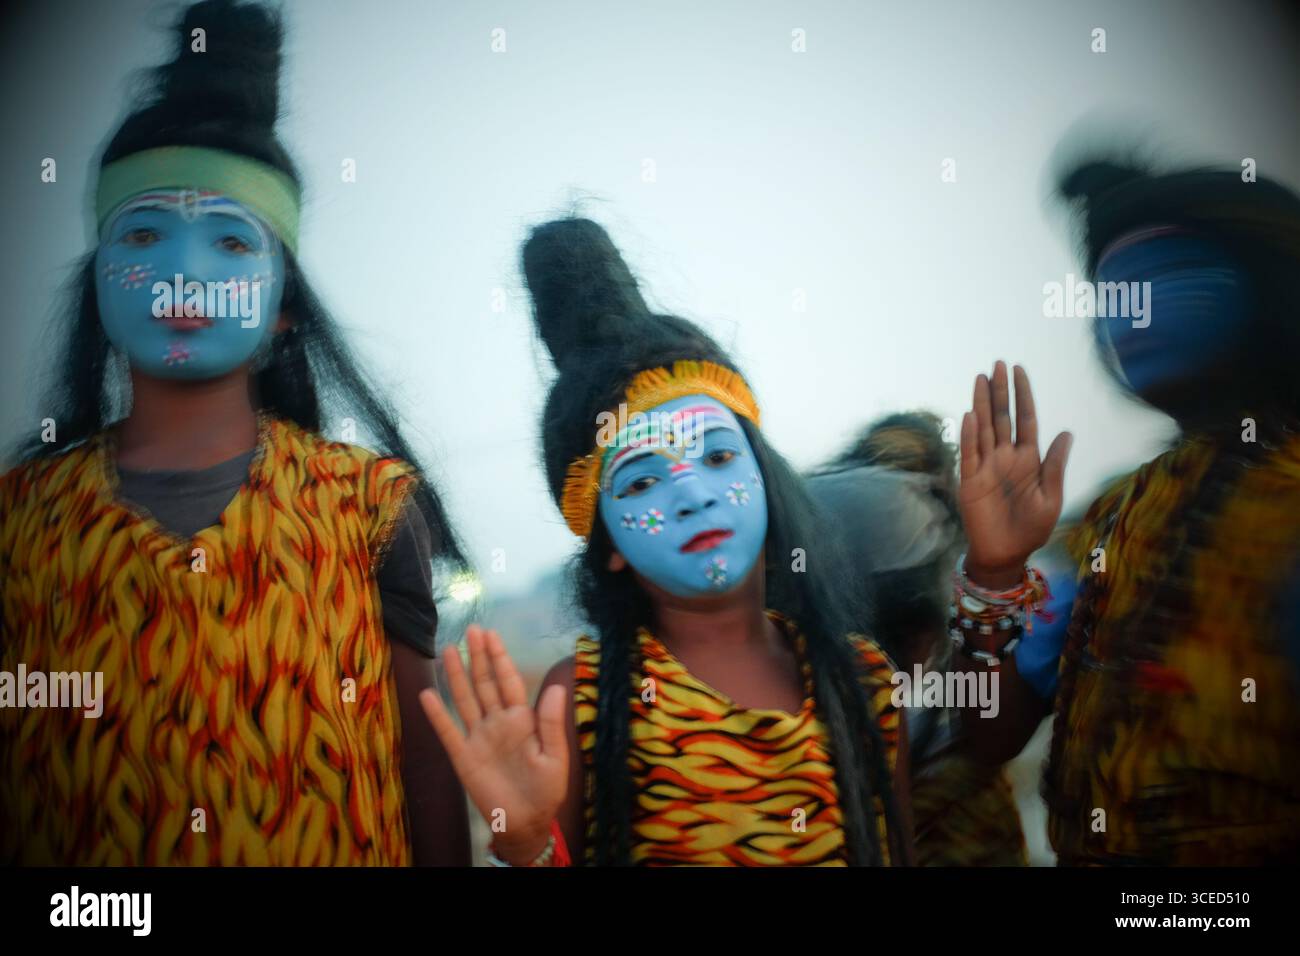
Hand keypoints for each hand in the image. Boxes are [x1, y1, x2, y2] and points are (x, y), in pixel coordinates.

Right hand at [419, 625, 568, 864]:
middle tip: (471, 630)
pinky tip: (427, 694)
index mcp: (522, 720)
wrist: (525, 823)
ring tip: (448, 649)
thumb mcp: (555, 758)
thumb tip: (557, 687)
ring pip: (466, 700)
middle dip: (479, 657)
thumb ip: (553, 723)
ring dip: (457, 676)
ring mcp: (479, 738)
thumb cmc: (546, 790)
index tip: (491, 634)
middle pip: (485, 684)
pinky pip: (448, 732)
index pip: (509, 682)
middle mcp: (498, 723)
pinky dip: (437, 714)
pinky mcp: (463, 757)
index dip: (500, 658)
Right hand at [958, 361, 1071, 587]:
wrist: (1006, 554)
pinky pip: (969, 453)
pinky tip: (971, 415)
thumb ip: (1055, 465)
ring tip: (981, 378)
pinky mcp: (970, 480)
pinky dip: (969, 434)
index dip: (1023, 395)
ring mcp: (986, 466)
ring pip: (984, 428)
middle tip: (998, 364)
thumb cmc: (1031, 529)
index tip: (1019, 371)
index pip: (1025, 419)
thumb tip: (1067, 432)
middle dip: (1000, 391)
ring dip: (982, 403)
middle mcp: (1005, 457)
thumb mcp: (1051, 497)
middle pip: (1002, 417)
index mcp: (1028, 459)